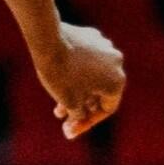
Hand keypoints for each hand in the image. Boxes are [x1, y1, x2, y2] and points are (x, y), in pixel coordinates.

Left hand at [31, 22, 125, 138]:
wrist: (46, 39)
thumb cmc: (60, 73)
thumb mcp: (70, 103)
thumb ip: (80, 115)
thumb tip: (81, 116)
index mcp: (117, 81)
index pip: (107, 109)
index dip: (88, 122)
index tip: (71, 129)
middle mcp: (116, 63)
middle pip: (99, 91)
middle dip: (80, 106)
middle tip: (62, 117)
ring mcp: (104, 46)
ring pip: (92, 75)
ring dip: (77, 89)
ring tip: (57, 102)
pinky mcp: (89, 35)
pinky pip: (85, 58)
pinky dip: (76, 70)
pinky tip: (59, 76)